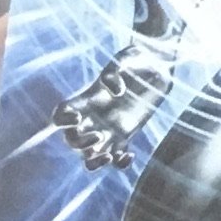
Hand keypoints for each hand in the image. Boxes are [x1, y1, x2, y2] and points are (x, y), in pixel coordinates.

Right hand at [54, 47, 172, 170]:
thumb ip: (115, 72)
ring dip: (94, 162)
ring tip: (110, 156)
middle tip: (99, 136)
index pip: (61, 114)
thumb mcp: (127, 57)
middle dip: (80, 144)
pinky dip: (119, 164)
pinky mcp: (126, 136)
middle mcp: (93, 117)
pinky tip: (129, 155)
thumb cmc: (140, 57)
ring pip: (89, 156)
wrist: (159, 65)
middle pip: (72, 140)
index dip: (62, 121)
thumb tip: (116, 91)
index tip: (77, 119)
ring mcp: (108, 129)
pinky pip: (116, 158)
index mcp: (87, 99)